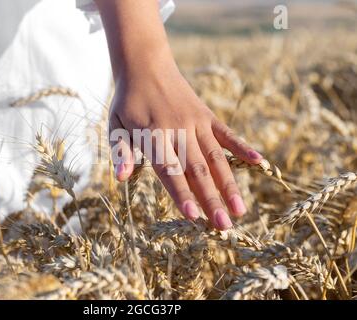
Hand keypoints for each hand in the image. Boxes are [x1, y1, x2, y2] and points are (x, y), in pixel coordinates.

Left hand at [109, 59, 261, 229]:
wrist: (145, 63)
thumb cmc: (127, 100)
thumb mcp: (114, 124)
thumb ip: (120, 151)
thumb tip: (121, 178)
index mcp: (153, 134)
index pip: (169, 170)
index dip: (182, 193)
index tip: (194, 216)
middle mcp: (178, 129)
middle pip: (197, 170)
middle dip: (211, 199)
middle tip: (223, 227)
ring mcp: (196, 122)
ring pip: (215, 157)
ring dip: (229, 184)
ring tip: (240, 210)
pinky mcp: (206, 115)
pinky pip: (227, 133)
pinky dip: (242, 147)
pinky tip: (259, 162)